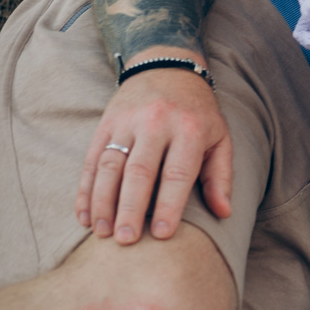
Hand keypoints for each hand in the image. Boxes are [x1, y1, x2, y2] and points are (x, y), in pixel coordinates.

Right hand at [79, 59, 234, 242]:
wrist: (167, 69)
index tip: (161, 235)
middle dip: (130, 209)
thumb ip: (220, 176)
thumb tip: (224, 212)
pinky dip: (85, 190)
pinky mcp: (105, 125)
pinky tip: (84, 215)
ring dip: (102, 203)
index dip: (168, 205)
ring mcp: (126, 123)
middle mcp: (156, 124)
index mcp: (189, 129)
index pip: (177, 173)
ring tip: (102, 233)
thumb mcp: (220, 138)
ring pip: (109, 167)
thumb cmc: (198, 114)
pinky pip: (90, 161)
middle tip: (126, 240)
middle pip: (138, 172)